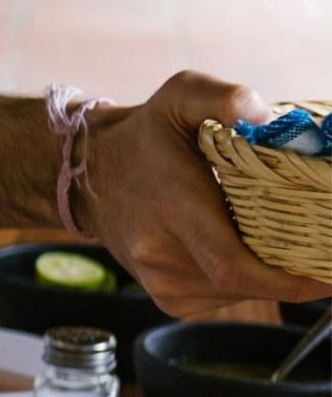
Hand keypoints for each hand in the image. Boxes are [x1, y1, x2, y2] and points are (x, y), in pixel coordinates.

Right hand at [81, 71, 331, 314]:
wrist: (88, 174)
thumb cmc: (144, 136)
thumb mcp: (179, 97)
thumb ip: (222, 97)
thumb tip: (264, 116)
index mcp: (171, 210)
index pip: (235, 265)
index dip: (291, 279)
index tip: (328, 270)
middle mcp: (161, 256)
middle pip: (249, 282)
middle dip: (294, 270)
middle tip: (323, 246)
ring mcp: (162, 283)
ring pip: (242, 293)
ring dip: (272, 273)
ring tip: (288, 241)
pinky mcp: (168, 299)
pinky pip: (226, 298)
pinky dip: (249, 281)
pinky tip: (249, 251)